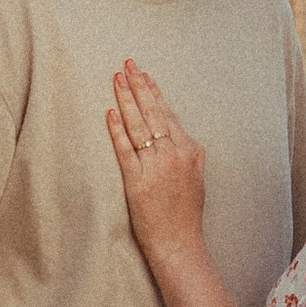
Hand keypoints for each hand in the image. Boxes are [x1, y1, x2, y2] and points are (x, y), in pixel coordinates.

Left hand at [108, 61, 206, 265]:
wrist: (179, 242)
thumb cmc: (186, 213)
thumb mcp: (196, 178)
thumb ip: (187, 154)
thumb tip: (177, 135)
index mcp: (190, 151)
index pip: (168, 114)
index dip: (154, 93)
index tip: (145, 75)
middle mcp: (174, 154)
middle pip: (153, 113)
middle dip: (139, 86)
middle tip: (128, 64)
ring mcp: (156, 166)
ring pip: (139, 125)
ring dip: (126, 100)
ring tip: (117, 79)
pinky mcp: (137, 180)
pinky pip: (125, 149)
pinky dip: (117, 129)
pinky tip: (110, 113)